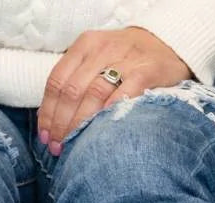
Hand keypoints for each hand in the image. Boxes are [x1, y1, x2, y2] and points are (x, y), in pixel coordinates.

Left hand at [37, 27, 192, 155]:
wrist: (169, 44)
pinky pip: (124, 93)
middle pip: (72, 91)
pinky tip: (100, 131)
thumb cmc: (124, 61)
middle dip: (61, 123)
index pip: (56, 81)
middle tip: (57, 147)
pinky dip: (108, 113)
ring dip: (79, 124)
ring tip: (73, 145)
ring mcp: (126, 58)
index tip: (45, 136)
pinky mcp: (147, 69)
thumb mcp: (95, 62)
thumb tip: (49, 123)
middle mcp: (103, 49)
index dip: (47, 113)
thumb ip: (73, 84)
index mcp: (85, 46)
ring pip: (94, 93)